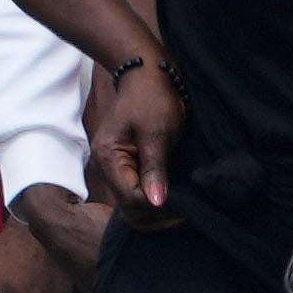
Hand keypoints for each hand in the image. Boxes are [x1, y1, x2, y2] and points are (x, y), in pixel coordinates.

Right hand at [89, 51, 185, 222]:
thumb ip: (155, 168)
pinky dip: (153, 201)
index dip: (159, 207)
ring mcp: (113, 169)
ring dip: (156, 211)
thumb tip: (156, 202)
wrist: (145, 76)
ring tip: (182, 205)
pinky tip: (171, 197)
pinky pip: (135, 194)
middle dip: (157, 215)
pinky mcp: (123, 168)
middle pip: (128, 208)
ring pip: (131, 206)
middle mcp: (105, 167)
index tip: (186, 207)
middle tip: (187, 211)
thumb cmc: (152, 99)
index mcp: (108, 158)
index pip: (132, 199)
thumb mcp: (156, 132)